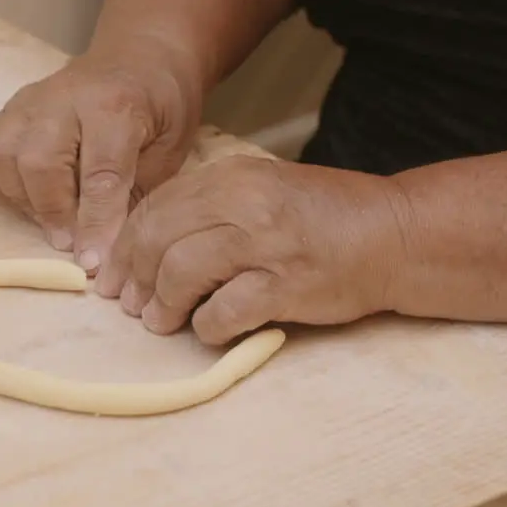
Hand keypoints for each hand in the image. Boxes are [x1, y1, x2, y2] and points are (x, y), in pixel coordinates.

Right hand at [0, 36, 204, 273]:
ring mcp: (28, 102)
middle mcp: (63, 98)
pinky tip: (29, 195)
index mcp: (116, 105)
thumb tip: (104, 248)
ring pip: (1, 157)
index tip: (93, 262)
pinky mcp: (7, 110)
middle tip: (69, 242)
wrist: (137, 57)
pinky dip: (1, 184)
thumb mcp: (170, 149)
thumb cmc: (160, 107)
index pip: (101, 173)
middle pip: (38, 162)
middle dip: (53, 212)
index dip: (96, 223)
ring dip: (24, 200)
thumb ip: (136, 193)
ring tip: (53, 217)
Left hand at [94, 154, 411, 344]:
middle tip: (130, 306)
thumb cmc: (324, 218)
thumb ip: (210, 209)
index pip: (156, 208)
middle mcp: (245, 202)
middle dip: (133, 278)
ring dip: (163, 306)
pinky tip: (210, 330)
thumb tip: (147, 248)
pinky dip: (206, 327)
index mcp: (233, 175)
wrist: (395, 235)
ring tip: (162, 323)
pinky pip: (223, 311)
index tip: (111, 276)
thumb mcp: (263, 191)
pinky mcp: (286, 285)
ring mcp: (266, 243)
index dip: (124, 247)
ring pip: (180, 272)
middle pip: (158, 238)